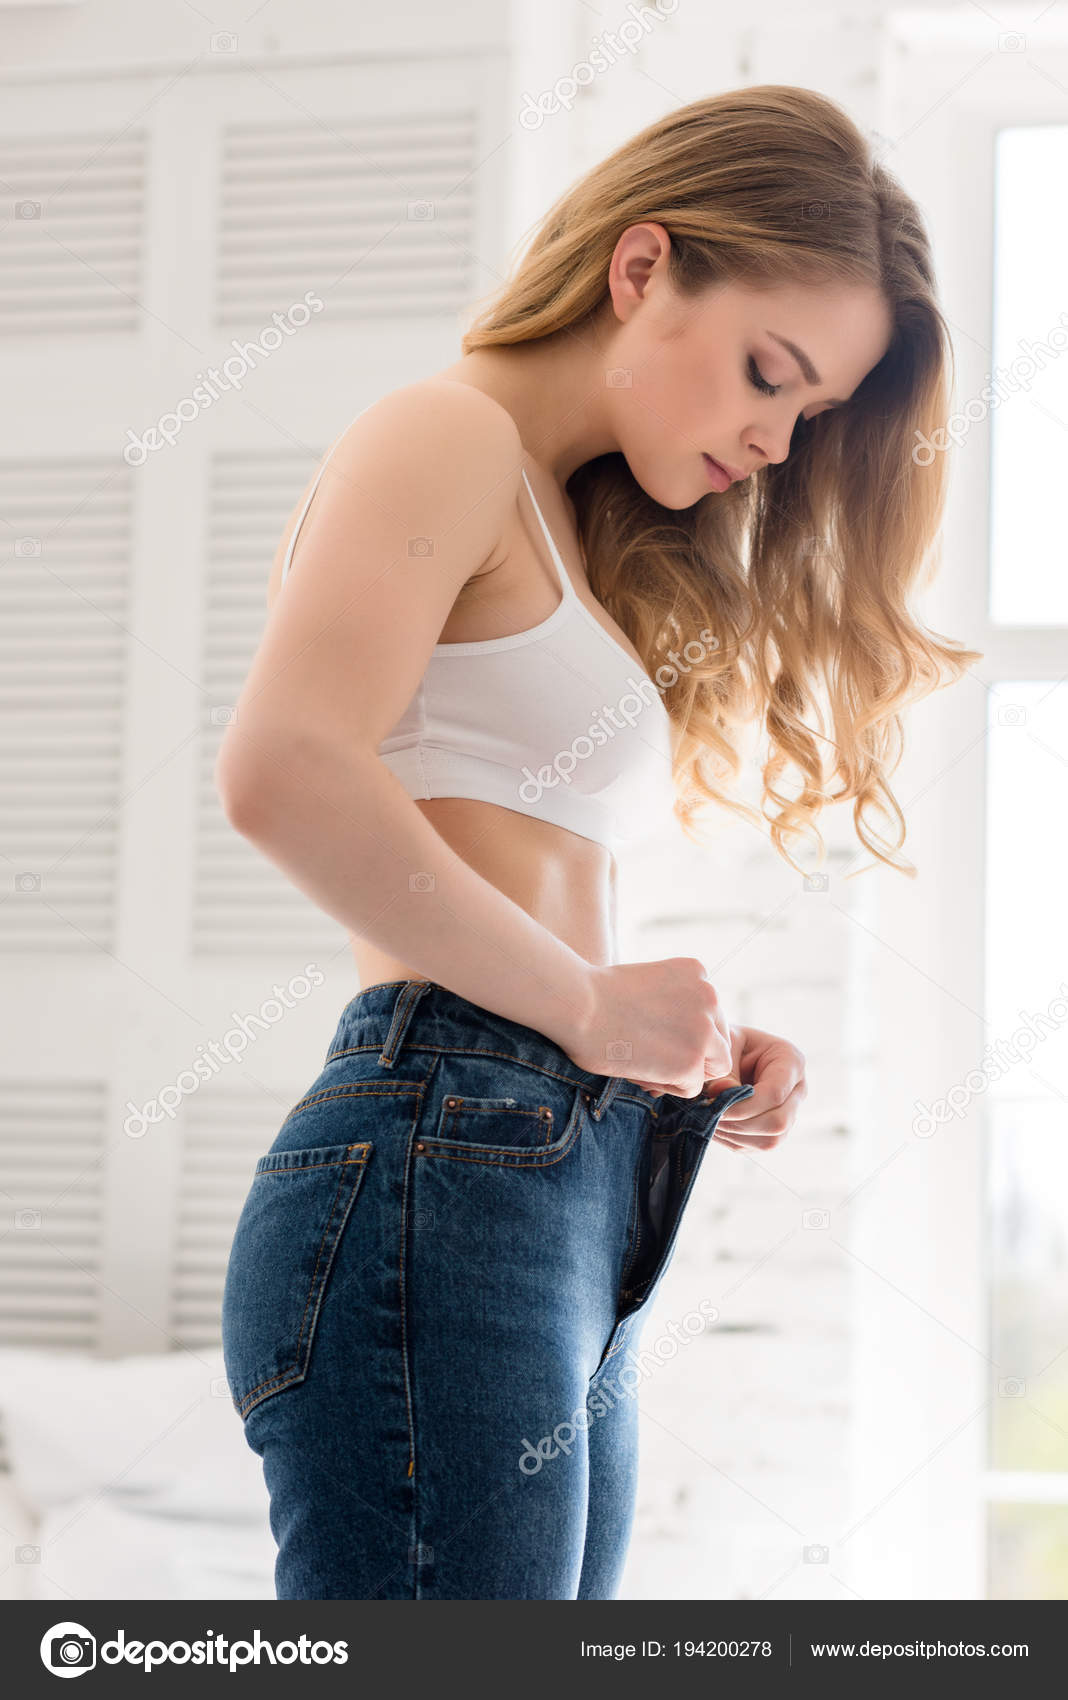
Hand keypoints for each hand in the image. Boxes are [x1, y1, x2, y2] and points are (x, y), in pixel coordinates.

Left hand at [702, 1024, 806, 1150]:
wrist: (724, 1053)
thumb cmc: (726, 1044)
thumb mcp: (723, 1047)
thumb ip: (723, 1073)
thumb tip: (720, 1095)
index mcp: (791, 1061)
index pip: (775, 1093)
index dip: (743, 1105)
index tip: (713, 1104)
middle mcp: (797, 1090)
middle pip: (778, 1122)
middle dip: (740, 1121)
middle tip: (709, 1113)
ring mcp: (789, 1113)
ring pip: (769, 1140)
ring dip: (734, 1132)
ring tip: (708, 1117)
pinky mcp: (774, 1130)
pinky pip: (757, 1146)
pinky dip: (732, 1138)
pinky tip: (714, 1123)